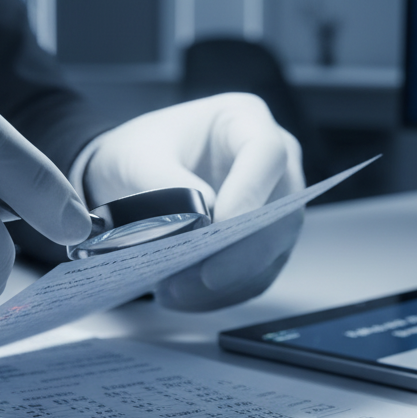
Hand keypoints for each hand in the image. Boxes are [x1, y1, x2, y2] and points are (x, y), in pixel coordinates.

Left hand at [83, 93, 304, 310]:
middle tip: (198, 278)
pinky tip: (184, 297)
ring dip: (229, 281)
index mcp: (245, 120)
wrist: (134, 172)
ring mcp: (274, 204)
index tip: (218, 228)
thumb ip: (162, 182)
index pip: (267, 154)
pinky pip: (257, 275)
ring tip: (176, 292)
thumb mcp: (136, 157)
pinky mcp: (264, 242)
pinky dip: (223, 293)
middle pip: (282, 212)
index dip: (250, 193)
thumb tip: (196, 219)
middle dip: (240, 253)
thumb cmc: (141, 152)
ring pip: (274, 250)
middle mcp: (273, 162)